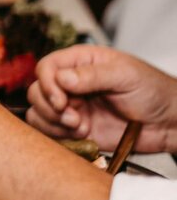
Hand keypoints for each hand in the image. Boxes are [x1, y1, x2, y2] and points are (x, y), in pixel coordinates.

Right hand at [26, 45, 176, 152]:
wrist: (169, 123)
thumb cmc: (153, 90)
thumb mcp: (126, 75)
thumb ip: (93, 75)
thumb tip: (62, 78)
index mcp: (80, 63)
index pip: (46, 68)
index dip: (47, 84)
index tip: (61, 100)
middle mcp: (71, 84)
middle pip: (37, 92)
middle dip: (50, 107)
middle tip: (73, 118)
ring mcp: (72, 107)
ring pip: (39, 113)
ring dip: (54, 123)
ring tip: (80, 127)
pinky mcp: (75, 129)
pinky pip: (50, 132)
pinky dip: (59, 136)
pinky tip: (82, 135)